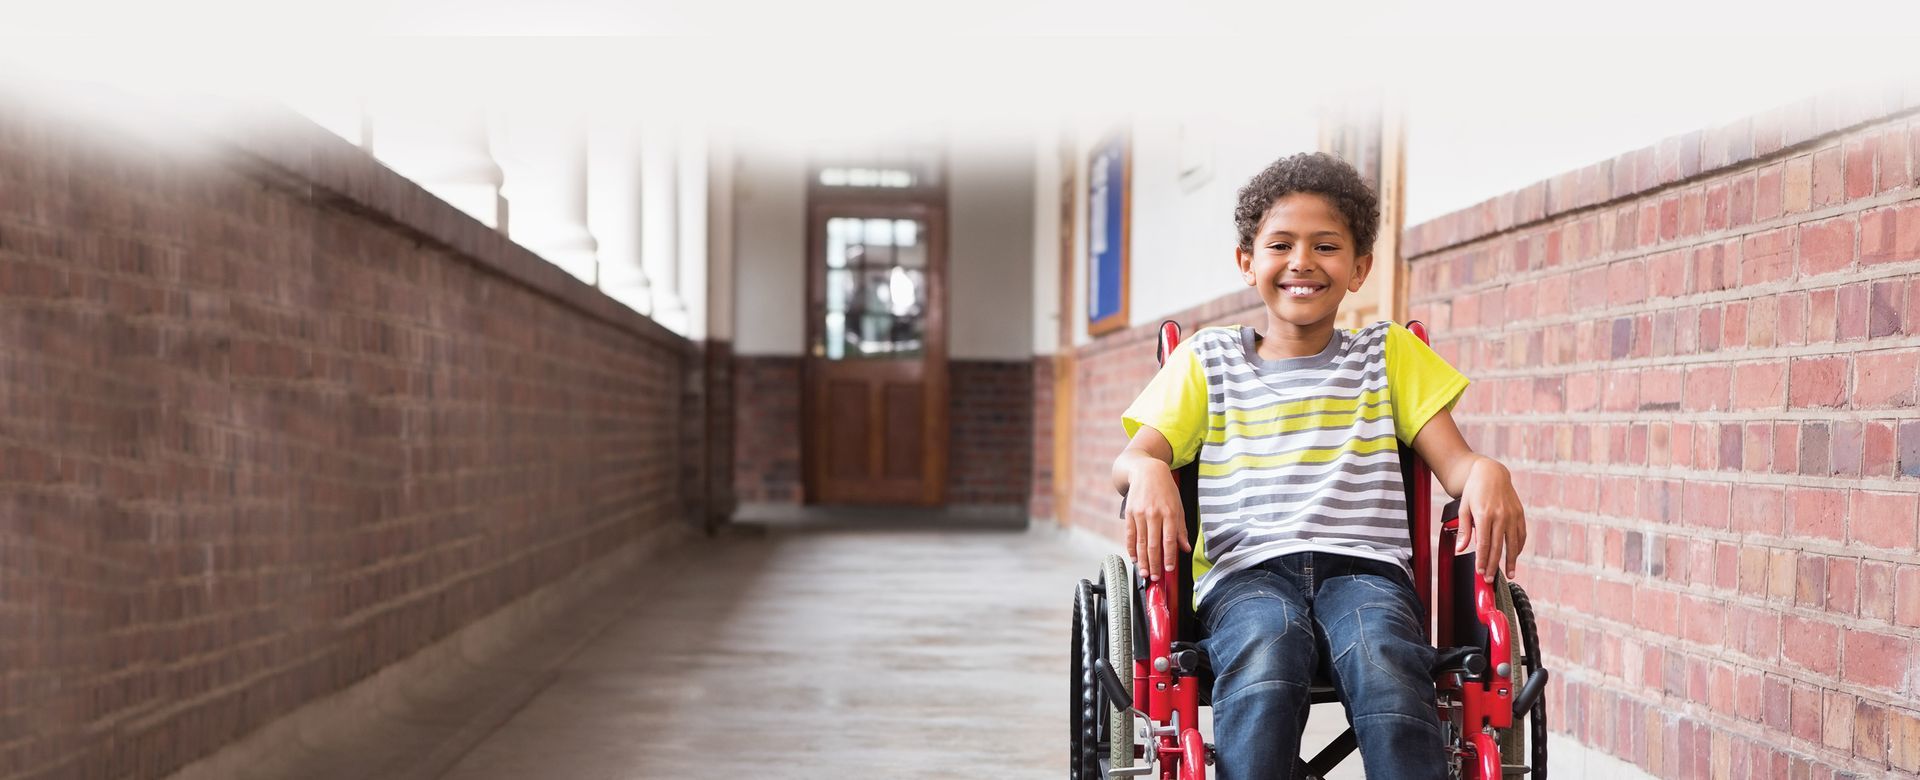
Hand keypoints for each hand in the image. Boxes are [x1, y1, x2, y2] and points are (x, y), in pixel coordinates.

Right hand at [1123, 461, 1189, 581]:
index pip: (1169, 540)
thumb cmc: (1166, 489)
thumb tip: (1185, 548)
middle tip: (1155, 577)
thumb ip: (1181, 529)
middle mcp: (1154, 514)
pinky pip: (1130, 535)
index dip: (1169, 557)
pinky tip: (1134, 558)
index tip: (1169, 569)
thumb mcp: (1179, 506)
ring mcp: (1140, 514)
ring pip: (1141, 542)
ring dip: (1142, 560)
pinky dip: (1131, 548)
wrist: (1147, 471)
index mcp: (1170, 513)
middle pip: (1153, 544)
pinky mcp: (1129, 513)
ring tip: (1144, 572)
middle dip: (1154, 564)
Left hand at [1453, 457, 1525, 581]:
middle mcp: (1500, 516)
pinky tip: (1515, 556)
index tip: (1480, 572)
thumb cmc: (1474, 491)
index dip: (1483, 560)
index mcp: (1484, 515)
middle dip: (1494, 565)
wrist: (1491, 473)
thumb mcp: (1463, 508)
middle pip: (1498, 547)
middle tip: (1491, 579)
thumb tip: (1460, 550)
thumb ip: (1464, 530)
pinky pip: (1521, 534)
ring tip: (1510, 574)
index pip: (1484, 544)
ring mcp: (1512, 515)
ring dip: (1511, 560)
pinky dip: (1519, 547)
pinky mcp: (1520, 514)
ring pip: (1513, 543)